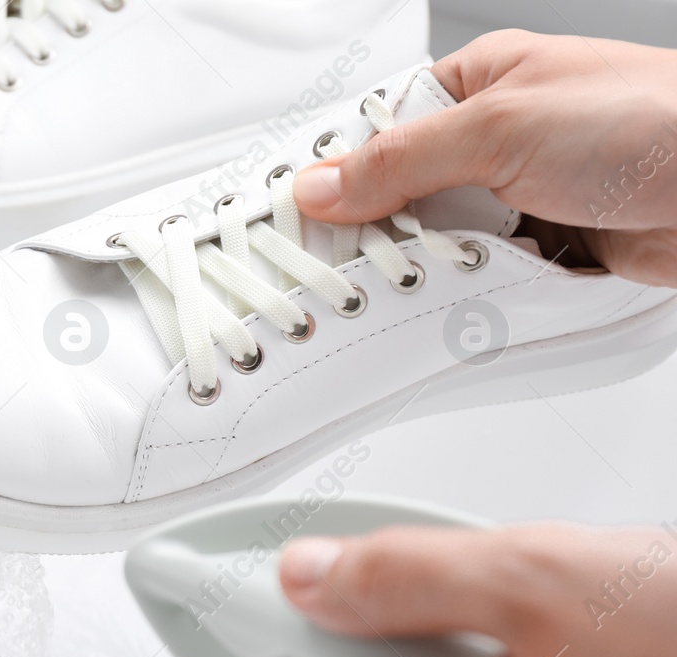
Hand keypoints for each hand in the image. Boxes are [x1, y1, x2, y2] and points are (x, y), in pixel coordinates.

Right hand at [293, 30, 676, 285]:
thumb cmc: (656, 120)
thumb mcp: (499, 129)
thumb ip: (399, 162)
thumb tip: (323, 185)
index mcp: (479, 84)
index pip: (378, 129)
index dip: (335, 174)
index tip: (293, 219)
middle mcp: (501, 140)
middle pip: (405, 198)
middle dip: (389, 234)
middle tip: (359, 262)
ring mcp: (525, 198)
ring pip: (446, 247)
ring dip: (442, 268)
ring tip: (432, 275)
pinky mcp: (552, 251)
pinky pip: (491, 283)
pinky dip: (483, 295)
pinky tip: (480, 294)